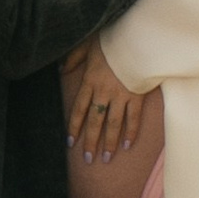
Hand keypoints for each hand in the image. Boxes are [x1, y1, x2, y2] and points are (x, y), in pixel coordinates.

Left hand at [63, 40, 153, 161]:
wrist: (137, 38)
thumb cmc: (112, 40)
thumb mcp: (87, 45)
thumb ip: (73, 58)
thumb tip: (61, 69)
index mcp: (90, 81)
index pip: (79, 109)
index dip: (74, 126)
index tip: (70, 142)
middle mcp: (104, 92)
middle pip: (95, 121)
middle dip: (91, 141)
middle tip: (88, 159)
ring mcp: (121, 96)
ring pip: (113, 124)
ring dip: (109, 142)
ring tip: (105, 158)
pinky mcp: (137, 96)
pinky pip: (133, 118)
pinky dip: (131, 132)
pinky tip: (127, 145)